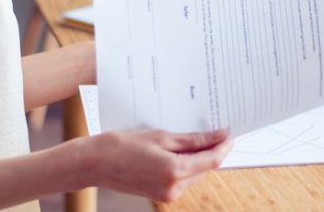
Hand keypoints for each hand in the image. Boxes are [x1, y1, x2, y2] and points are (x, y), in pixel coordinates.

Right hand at [72, 128, 232, 201]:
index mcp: (175, 172)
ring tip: (191, 138)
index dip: (224, 146)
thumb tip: (217, 137)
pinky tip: (178, 150)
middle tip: (212, 129)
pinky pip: (182, 179)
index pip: (212, 160)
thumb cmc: (122, 146)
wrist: (94, 163)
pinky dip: (185, 165)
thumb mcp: (161, 137)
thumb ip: (193, 140)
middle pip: (205, 168)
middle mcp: (174, 188)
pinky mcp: (161, 195)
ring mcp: (167, 195)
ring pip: (195, 174)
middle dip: (211, 150)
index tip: (229, 132)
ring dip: (198, 158)